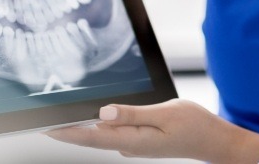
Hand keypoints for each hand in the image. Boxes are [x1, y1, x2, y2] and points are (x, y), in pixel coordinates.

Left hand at [47, 99, 258, 162]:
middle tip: (45, 120)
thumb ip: (133, 114)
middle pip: (93, 137)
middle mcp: (131, 145)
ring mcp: (136, 144)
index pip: (93, 136)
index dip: (68, 132)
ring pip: (103, 134)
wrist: (213, 140)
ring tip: (64, 117)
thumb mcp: (166, 114)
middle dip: (69, 130)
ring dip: (82, 128)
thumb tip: (103, 112)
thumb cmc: (194, 125)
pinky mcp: (142, 139)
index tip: (45, 126)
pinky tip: (96, 117)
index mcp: (134, 140)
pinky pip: (115, 132)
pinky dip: (100, 125)